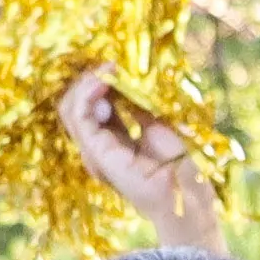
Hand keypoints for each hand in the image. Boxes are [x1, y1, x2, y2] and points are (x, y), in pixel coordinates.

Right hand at [59, 67, 224, 249]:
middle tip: (111, 67)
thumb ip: (134, 103)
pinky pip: (79, 117)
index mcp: (110, 141)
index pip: (87, 105)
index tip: (115, 66)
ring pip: (70, 108)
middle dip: (88, 79)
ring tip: (109, 73)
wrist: (188, 193)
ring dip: (88, 83)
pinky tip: (103, 82)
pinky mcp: (96, 154)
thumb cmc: (179, 163)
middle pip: (74, 105)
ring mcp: (94, 153)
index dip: (96, 82)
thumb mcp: (155, 121)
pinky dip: (87, 94)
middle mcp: (97, 148)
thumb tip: (121, 77)